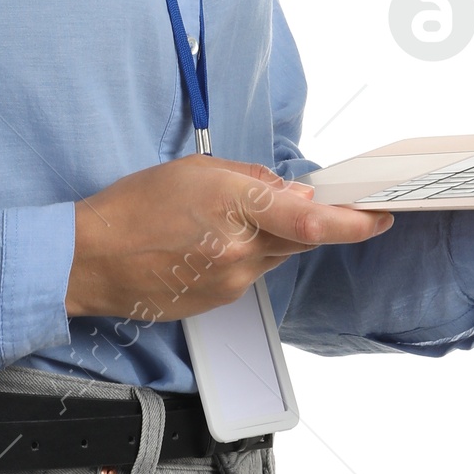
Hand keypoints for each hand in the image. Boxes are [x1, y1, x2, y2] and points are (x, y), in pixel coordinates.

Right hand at [66, 154, 393, 321]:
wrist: (93, 260)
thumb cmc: (136, 206)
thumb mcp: (195, 170)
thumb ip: (251, 180)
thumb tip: (294, 194)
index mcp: (235, 209)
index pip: (311, 223)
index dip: (353, 223)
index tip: (380, 217)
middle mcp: (241, 252)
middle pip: (301, 239)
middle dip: (309, 222)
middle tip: (306, 204)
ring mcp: (232, 282)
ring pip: (275, 255)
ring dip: (271, 236)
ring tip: (224, 217)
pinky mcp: (221, 302)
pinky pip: (251, 272)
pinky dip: (246, 254)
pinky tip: (210, 241)